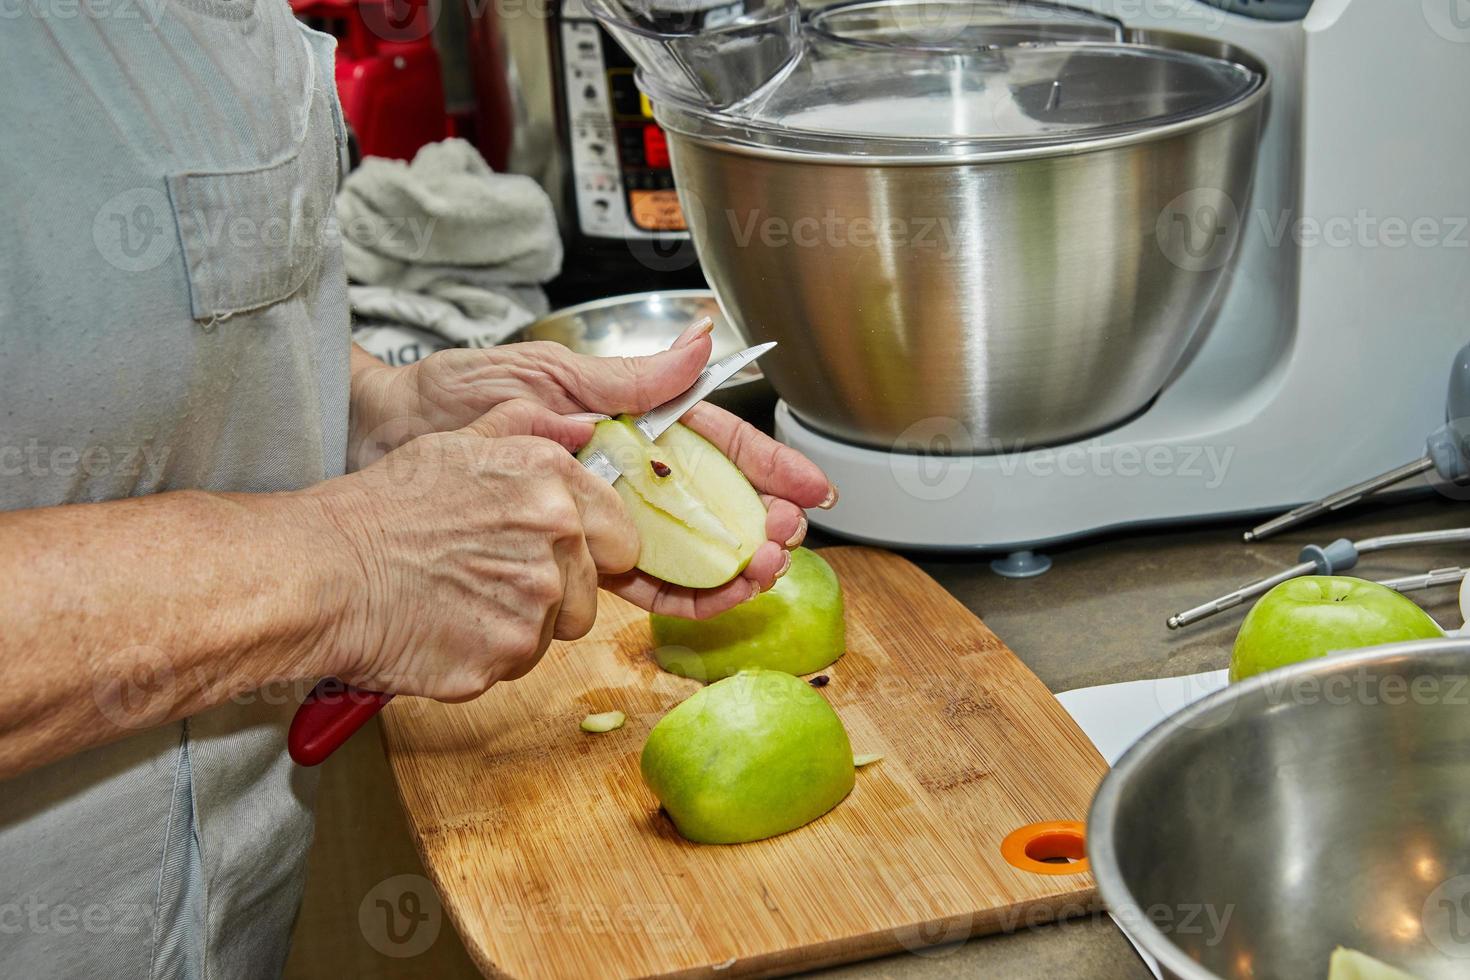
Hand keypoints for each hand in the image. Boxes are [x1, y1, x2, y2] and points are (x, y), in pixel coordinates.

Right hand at [314, 401, 638, 700]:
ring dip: (520, 625)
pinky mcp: (505, 655)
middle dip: (557, 594)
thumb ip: (529, 430)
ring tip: (461, 600)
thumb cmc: (385, 506)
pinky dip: (484, 655)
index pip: (622, 536)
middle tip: (492, 580)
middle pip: (592, 593)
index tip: (562, 557)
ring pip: (555, 632)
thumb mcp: (460, 444)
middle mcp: (555, 539)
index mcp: (552, 482)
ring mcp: (534, 602)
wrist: (324, 569)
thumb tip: (581, 424)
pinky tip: (444, 627)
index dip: (595, 552)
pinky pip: (515, 665)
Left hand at [350, 324, 835, 617]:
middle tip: (787, 539)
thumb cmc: (454, 394)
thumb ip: (626, 378)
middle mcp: (621, 470)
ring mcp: (601, 515)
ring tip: (762, 570)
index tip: (811, 486)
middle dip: (756, 521)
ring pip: (683, 546)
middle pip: (709, 501)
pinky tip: (712, 596)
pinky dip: (679, 592)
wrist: (380, 440)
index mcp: (624, 419)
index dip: (766, 464)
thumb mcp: (546, 374)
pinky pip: (638, 579)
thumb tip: (698, 344)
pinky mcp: (575, 553)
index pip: (712, 442)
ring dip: (727, 562)